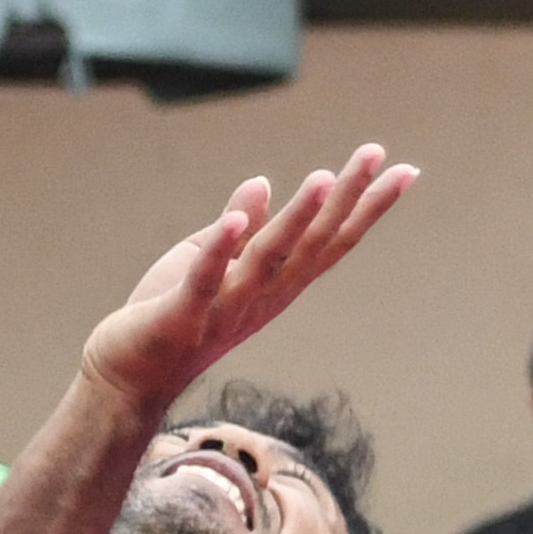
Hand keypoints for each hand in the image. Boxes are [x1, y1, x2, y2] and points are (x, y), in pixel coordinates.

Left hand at [80, 150, 418, 420]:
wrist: (127, 380)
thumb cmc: (171, 315)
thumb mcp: (209, 260)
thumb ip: (240, 228)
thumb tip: (263, 182)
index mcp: (274, 283)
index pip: (329, 241)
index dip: (366, 206)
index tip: (405, 170)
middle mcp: (262, 296)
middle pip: (313, 244)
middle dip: (348, 199)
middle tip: (378, 154)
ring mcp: (226, 308)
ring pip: (270, 258)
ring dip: (298, 217)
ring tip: (325, 177)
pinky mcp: (182, 316)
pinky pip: (206, 280)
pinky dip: (222, 249)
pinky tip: (237, 217)